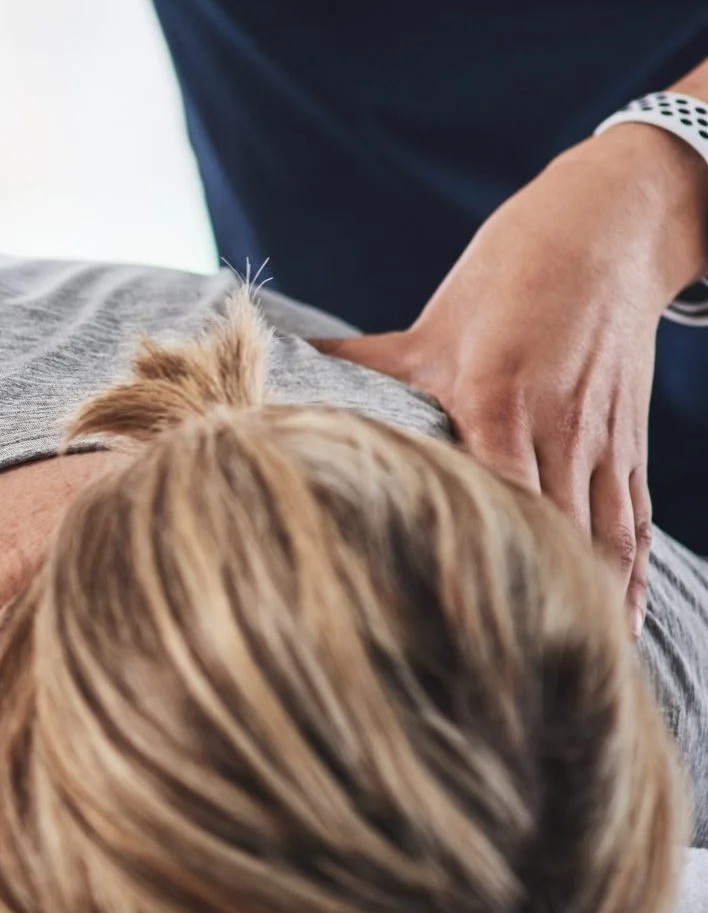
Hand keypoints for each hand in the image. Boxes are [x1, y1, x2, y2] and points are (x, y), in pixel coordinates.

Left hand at [312, 125, 707, 632]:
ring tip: (561, 684)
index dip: (481, 552)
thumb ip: (365, 363)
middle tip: (489, 681)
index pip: (491, 488)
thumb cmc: (509, 270)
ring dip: (585, 610)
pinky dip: (628, 580)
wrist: (610, 227)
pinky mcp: (628, 446)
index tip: (449, 616)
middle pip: (544, 530)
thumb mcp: (433, 319)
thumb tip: (279, 377)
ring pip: (600, 540)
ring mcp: (599, 440)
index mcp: (495, 394)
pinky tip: (616, 632)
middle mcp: (554, 425)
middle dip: (526, 603)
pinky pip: (633, 525)